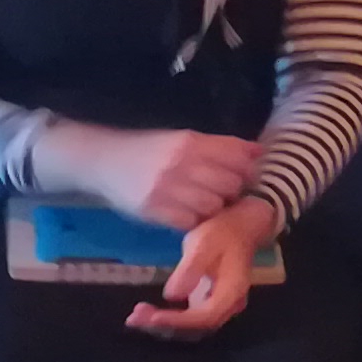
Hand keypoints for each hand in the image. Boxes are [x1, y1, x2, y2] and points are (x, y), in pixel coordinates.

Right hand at [50, 120, 265, 229]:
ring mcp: (166, 188)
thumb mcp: (182, 139)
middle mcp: (180, 163)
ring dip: (215, 207)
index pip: (238, 157)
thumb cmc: (148, 150)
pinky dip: (194, 220)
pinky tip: (187, 213)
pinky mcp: (153, 210)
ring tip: (204, 203)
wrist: (102, 160)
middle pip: (231, 183)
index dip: (247, 169)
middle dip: (233, 190)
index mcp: (190, 142)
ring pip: (214, 205)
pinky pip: (190, 222)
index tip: (243, 175)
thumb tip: (259, 151)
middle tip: (223, 192)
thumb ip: (220, 146)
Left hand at [128, 198, 275, 339]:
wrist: (242, 224)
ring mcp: (222, 304)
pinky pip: (192, 316)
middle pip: (197, 326)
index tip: (150, 317)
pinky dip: (171, 317)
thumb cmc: (223, 231)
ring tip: (137, 317)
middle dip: (165, 324)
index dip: (176, 321)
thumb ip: (190, 270)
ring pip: (193, 324)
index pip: (204, 317)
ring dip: (165, 323)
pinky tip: (152, 312)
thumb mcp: (204, 244)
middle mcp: (230, 304)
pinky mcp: (212, 300)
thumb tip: (172, 296)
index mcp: (231, 291)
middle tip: (134, 318)